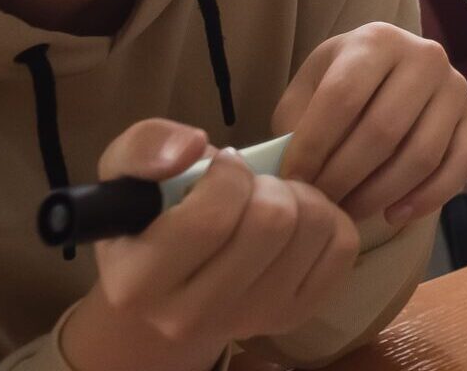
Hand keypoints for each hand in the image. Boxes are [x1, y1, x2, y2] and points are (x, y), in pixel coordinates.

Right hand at [63, 120, 359, 370]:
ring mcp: (248, 321)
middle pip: (273, 221)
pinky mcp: (294, 316)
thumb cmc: (146, 223)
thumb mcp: (123, 175)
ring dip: (300, 195)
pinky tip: (297, 219)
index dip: (228, 173)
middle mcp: (191, 316)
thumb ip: (144, 147)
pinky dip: (330, 217)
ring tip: (272, 198)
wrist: (167, 295)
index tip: (221, 165)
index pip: (211, 217)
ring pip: (314, 229)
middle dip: (268, 183)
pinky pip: (343, 247)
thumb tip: (194, 146)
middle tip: (250, 184)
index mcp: (139, 283)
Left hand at [272, 21, 466, 229]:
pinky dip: (425, 199)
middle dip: (344, 177)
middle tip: (319, 203)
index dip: (314, 146)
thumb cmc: (341, 88)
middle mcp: (425, 56)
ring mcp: (456, 89)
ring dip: (380, 194)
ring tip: (348, 211)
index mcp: (377, 40)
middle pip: (383, 130)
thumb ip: (298, 124)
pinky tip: (392, 215)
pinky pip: (458, 168)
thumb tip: (292, 176)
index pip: (343, 98)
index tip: (293, 181)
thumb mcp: (310, 89)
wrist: (389, 75)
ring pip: (421, 155)